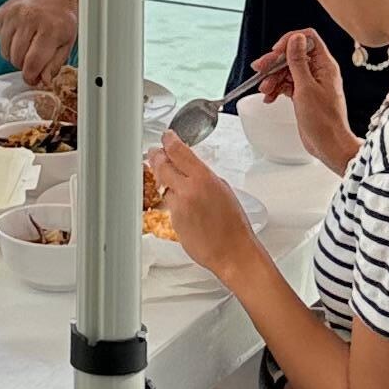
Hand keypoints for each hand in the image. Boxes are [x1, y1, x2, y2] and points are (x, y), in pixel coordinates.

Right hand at [0, 0, 79, 88]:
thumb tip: (42, 81)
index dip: (31, 76)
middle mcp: (30, 19)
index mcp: (50, 28)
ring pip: (5, 51)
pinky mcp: (2, 13)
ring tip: (28, 46)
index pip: (32, 63)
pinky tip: (21, 34)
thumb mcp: (67, 42)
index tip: (33, 79)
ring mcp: (13, 14)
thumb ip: (54, 64)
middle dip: (24, 65)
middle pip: (17, 59)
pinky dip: (8, 43)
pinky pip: (0, 39)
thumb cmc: (61, 16)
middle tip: (33, 60)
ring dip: (15, 55)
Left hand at [147, 135, 261, 287]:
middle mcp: (188, 190)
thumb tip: (189, 168)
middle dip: (157, 157)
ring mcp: (178, 206)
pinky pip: (168, 204)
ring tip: (173, 182)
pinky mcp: (172, 221)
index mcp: (204, 179)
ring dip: (165, 182)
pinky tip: (184, 206)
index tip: (166, 136)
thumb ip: (203, 176)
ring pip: (163, 186)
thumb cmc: (233, 224)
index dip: (169, 140)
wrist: (232, 251)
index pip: (178, 151)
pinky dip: (172, 201)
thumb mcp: (222, 189)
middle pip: (162, 165)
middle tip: (155, 153)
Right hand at [254, 25, 356, 172]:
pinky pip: (287, 85)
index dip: (290, 41)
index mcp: (325, 65)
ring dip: (273, 78)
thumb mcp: (306, 88)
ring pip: (287, 71)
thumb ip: (298, 61)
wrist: (329, 145)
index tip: (276, 52)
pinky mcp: (304, 95)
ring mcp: (311, 83)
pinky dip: (277, 89)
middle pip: (293, 55)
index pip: (308, 39)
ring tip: (265, 90)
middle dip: (275, 62)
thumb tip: (296, 38)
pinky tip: (269, 97)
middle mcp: (319, 71)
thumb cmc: (323, 121)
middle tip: (260, 69)